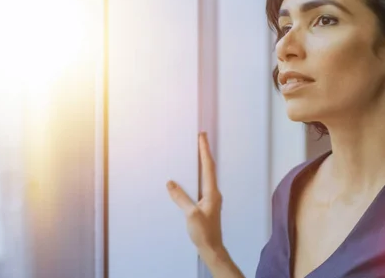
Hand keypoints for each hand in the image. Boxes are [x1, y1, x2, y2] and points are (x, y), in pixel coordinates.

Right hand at [166, 132, 223, 252]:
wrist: (212, 248)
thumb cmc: (204, 233)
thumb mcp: (190, 214)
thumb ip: (181, 198)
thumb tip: (171, 183)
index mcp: (212, 192)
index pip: (208, 166)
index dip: (204, 150)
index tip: (202, 137)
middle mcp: (213, 193)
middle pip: (209, 168)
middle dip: (204, 152)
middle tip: (200, 138)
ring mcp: (210, 198)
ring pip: (206, 175)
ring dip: (201, 163)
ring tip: (195, 151)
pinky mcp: (206, 204)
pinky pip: (201, 184)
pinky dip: (197, 175)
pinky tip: (191, 175)